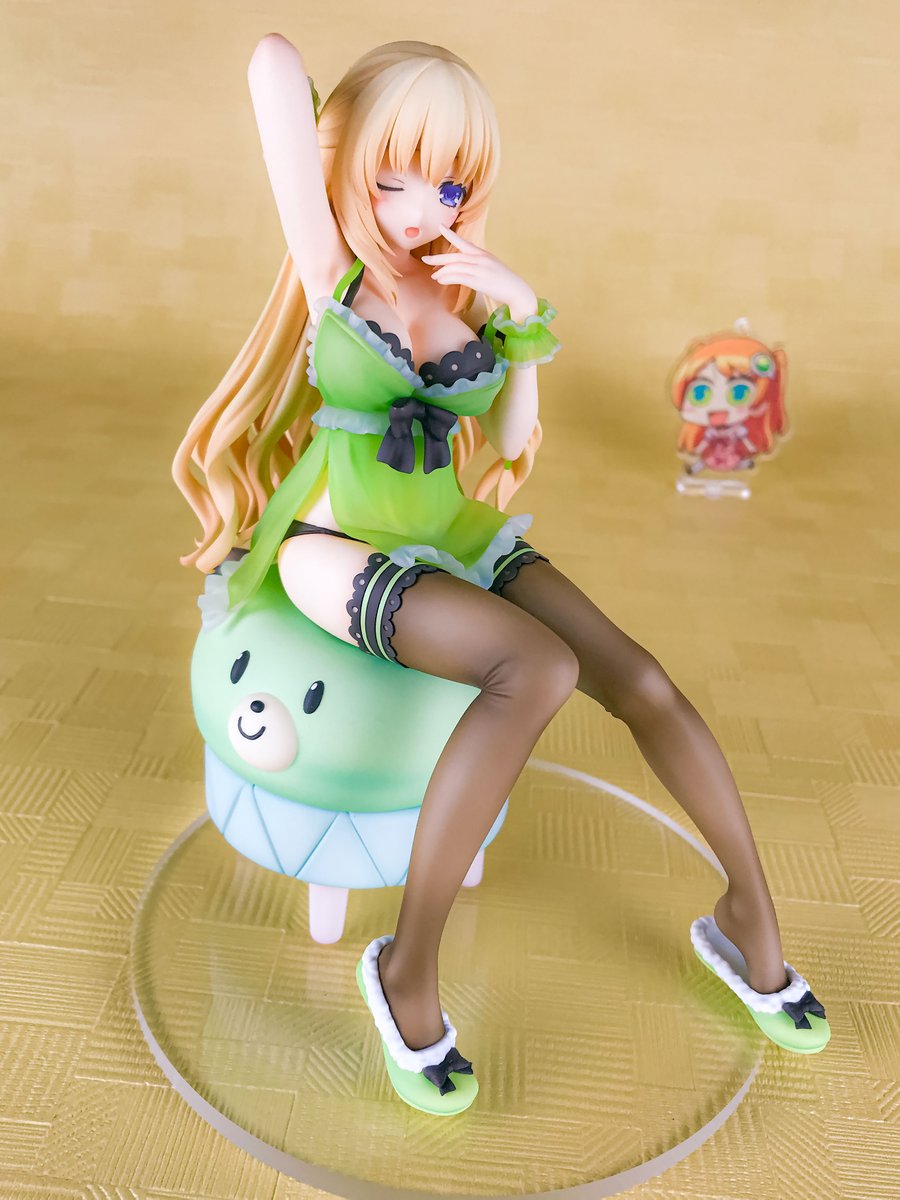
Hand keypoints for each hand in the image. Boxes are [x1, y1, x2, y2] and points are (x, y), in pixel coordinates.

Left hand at [421, 224, 537, 321]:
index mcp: (482, 253)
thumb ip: (478, 261)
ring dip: (441, 272)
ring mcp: (478, 268)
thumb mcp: (491, 265)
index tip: (440, 226)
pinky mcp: (478, 280)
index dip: (450, 234)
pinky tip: (440, 280)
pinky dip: (447, 278)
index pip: (463, 241)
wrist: (516, 290)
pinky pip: (458, 277)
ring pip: (454, 267)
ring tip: (434, 276)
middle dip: (438, 258)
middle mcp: (479, 258)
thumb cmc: (503, 280)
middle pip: (454, 256)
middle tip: (425, 259)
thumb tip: (465, 262)